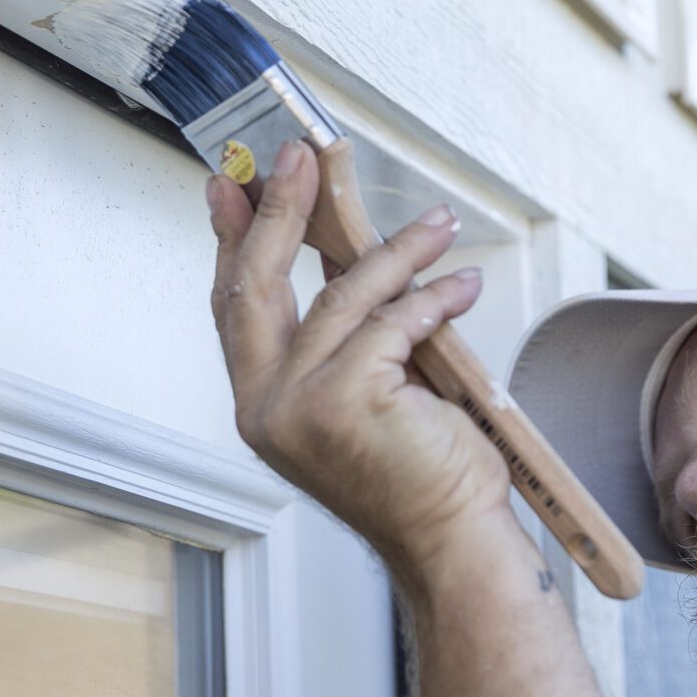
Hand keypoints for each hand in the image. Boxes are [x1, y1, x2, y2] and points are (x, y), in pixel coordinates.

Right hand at [206, 140, 517, 583]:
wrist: (452, 541)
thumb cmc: (418, 473)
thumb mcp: (367, 388)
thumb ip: (345, 329)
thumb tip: (340, 248)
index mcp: (260, 404)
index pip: (234, 305)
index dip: (233, 238)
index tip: (235, 181)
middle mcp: (265, 407)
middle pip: (258, 283)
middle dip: (281, 210)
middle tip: (301, 154)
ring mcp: (300, 406)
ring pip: (341, 295)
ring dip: (397, 251)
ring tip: (438, 224)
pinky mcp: (347, 401)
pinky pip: (393, 322)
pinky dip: (434, 296)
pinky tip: (462, 285)